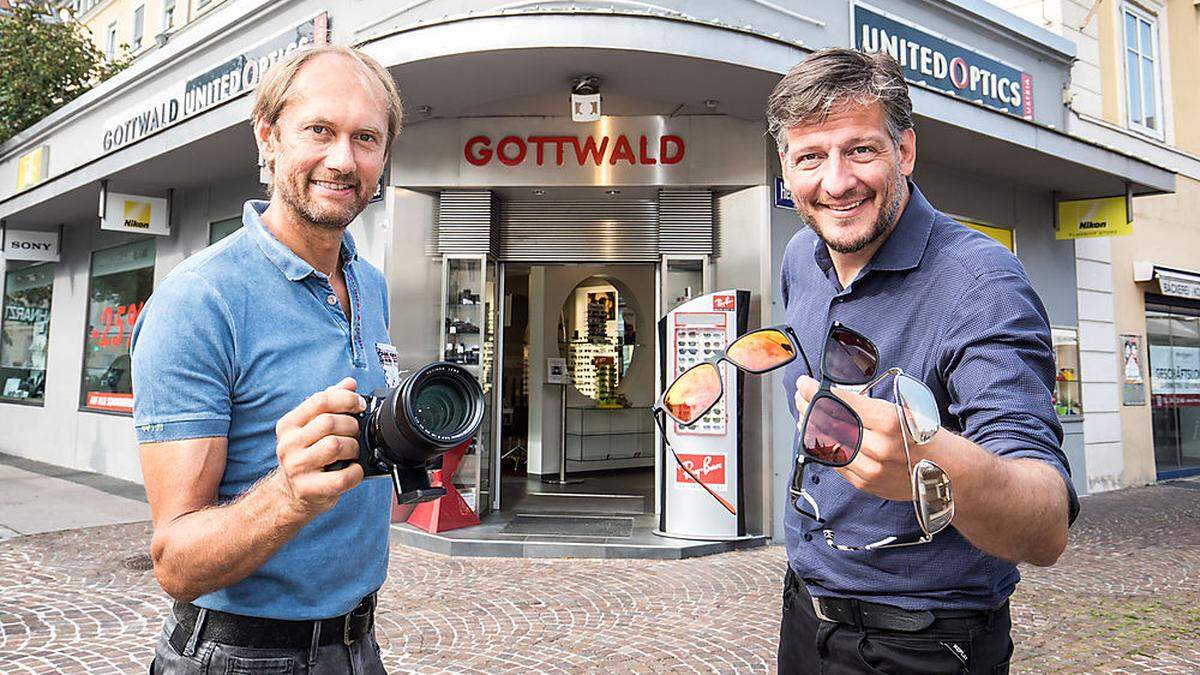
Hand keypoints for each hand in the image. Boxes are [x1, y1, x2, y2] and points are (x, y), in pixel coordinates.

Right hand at [272, 377, 366, 514]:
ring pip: (335, 446)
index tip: (359, 405)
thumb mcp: (312, 427)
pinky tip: (353, 469)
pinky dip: (355, 473)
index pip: (320, 400)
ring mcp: (296, 467)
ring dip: (353, 448)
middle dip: (351, 426)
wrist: (293, 493)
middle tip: (355, 434)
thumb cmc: (308, 456)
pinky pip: (342, 477)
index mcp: (289, 424)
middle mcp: (288, 444)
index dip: (346, 399)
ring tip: (352, 453)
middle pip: (330, 423)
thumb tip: (348, 383)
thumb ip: (330, 403)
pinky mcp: (308, 489)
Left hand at [794, 375, 924, 501]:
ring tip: (803, 414)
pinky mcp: (866, 483)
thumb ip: (869, 407)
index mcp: (890, 421)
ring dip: (811, 427)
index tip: (806, 384)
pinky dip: (822, 447)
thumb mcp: (904, 411)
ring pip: (829, 444)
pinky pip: (836, 462)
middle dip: (810, 406)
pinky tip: (815, 436)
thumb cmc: (928, 438)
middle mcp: (880, 446)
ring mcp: (871, 468)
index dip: (818, 392)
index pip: (843, 403)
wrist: (951, 473)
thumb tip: (836, 397)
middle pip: (831, 423)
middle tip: (800, 396)